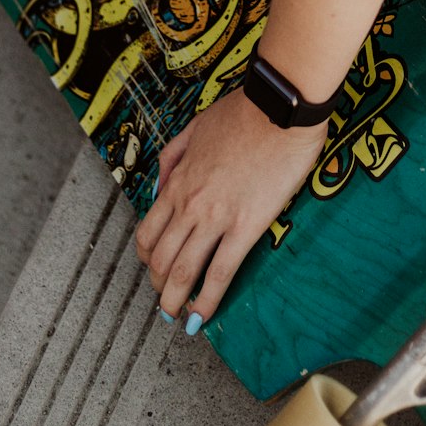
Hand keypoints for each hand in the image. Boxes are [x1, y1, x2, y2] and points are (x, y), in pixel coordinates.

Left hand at [135, 87, 328, 324]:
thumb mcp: (194, 127)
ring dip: (175, 301)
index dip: (147, 259)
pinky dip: (208, 300)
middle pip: (161, 259)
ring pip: (183, 271)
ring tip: (177, 317)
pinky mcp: (245, 226)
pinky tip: (204, 316)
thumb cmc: (244, 112)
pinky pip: (221, 272)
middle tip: (166, 299)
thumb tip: (159, 186)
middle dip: (159, 286)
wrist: (278, 108)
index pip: (148, 232)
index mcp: (177, 181)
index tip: (154, 270)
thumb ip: (172, 158)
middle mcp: (189, 204)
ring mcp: (215, 218)